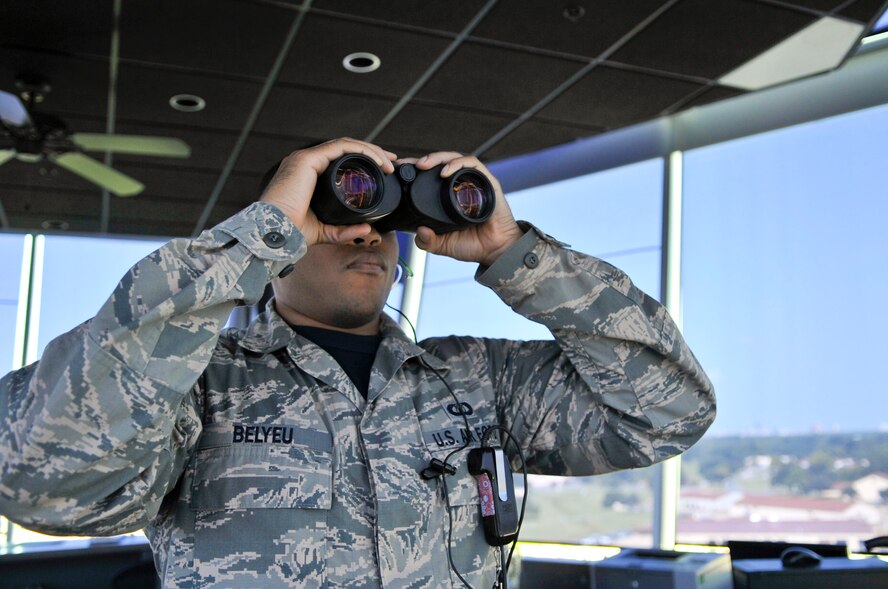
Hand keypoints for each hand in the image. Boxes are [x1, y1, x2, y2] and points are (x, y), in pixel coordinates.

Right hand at [259, 138, 396, 245]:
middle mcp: (307, 162)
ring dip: (371, 150)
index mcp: (309, 175)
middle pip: (346, 149)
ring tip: (388, 162)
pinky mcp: (307, 160)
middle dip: (372, 153)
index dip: (364, 161)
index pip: (341, 160)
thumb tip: (368, 230)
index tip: (383, 170)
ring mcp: (306, 158)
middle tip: (391, 163)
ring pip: (346, 145)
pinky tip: (377, 160)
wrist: (275, 233)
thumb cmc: (292, 232)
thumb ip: (345, 231)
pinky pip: (341, 147)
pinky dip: (362, 150)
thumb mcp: (324, 232)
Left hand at [410, 152, 522, 265]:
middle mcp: (461, 185)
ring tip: (423, 165)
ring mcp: (474, 182)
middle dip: (423, 160)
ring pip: (455, 158)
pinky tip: (445, 171)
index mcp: (449, 195)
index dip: (415, 169)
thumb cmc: (473, 245)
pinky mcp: (487, 182)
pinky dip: (458, 164)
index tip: (400, 169)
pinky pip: (472, 164)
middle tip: (408, 165)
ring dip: (438, 158)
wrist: (495, 251)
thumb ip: (428, 241)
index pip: (431, 175)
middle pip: (441, 162)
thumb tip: (419, 231)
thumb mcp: (443, 245)